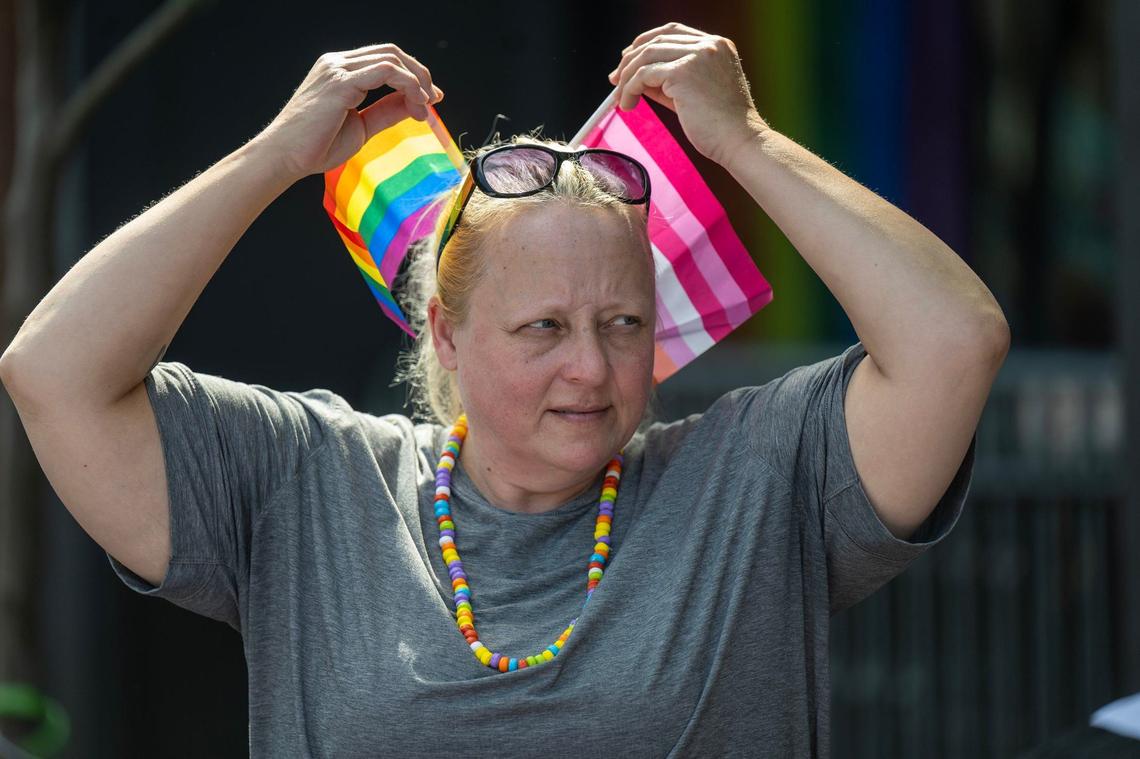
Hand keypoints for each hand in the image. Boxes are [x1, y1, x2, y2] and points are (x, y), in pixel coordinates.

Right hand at [254, 43, 443, 182]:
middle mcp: (337, 63)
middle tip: (434, 99)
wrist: (286, 157)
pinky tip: (417, 104)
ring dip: (416, 81)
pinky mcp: (340, 82)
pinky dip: (408, 85)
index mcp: (340, 70)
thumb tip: (416, 104)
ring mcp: (337, 69)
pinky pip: (385, 71)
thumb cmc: (316, 146)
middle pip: (391, 52)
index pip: (384, 59)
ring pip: (391, 58)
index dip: (412, 75)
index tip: (430, 99)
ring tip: (425, 107)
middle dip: (419, 73)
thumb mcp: (362, 126)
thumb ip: (387, 111)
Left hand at [607, 22, 766, 167]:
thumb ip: (668, 81)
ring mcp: (697, 55)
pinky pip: (644, 75)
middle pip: (655, 40)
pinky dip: (630, 89)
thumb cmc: (721, 126)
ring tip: (621, 99)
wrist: (739, 141)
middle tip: (615, 80)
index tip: (628, 61)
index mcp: (717, 45)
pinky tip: (628, 104)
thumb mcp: (693, 95)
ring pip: (646, 56)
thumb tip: (637, 78)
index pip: (672, 32)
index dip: (646, 44)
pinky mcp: (684, 72)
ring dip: (627, 78)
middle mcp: (709, 44)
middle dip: (630, 60)